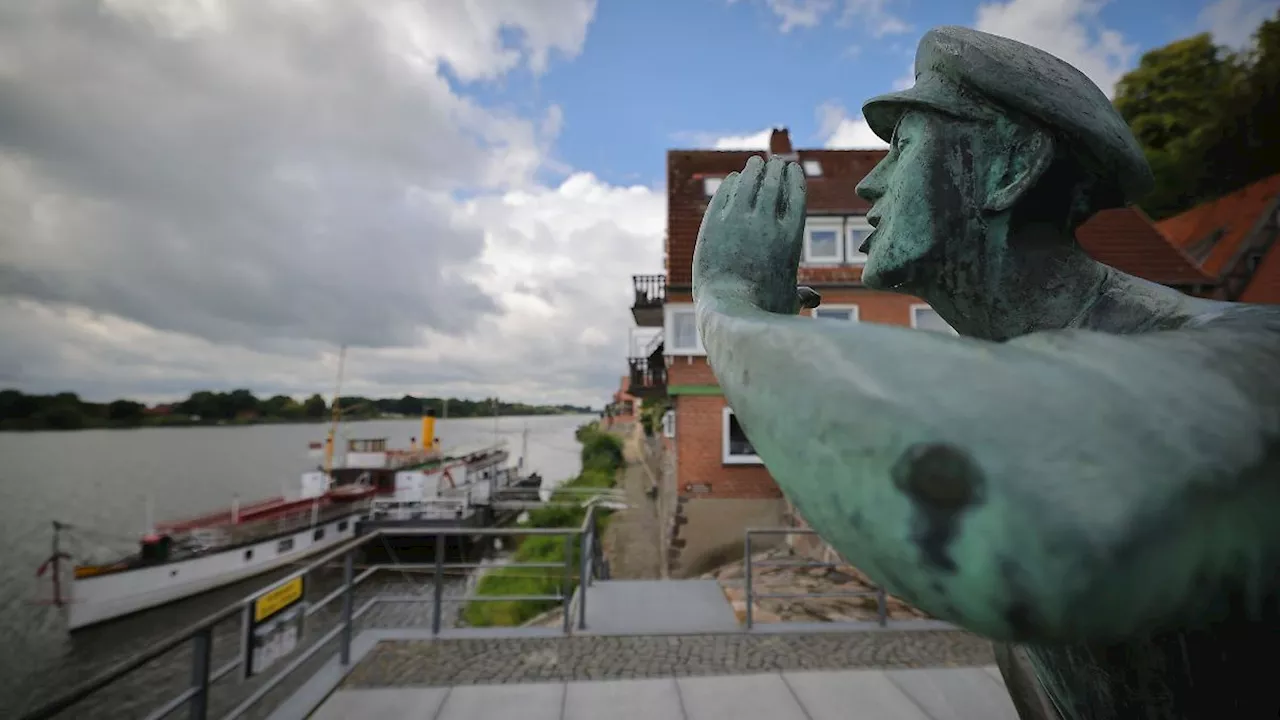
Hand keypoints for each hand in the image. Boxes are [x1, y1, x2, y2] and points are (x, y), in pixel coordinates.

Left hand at [693, 155, 815, 314]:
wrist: (730, 311)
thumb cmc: (763, 311)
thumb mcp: (789, 301)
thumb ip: (801, 295)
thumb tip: (813, 299)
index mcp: (792, 236)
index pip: (796, 194)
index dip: (795, 178)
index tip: (793, 170)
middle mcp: (768, 222)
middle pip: (773, 183)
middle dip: (775, 169)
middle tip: (773, 163)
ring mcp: (739, 220)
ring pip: (749, 182)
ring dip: (753, 170)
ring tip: (754, 163)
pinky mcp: (714, 223)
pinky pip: (725, 193)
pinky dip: (731, 183)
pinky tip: (732, 180)